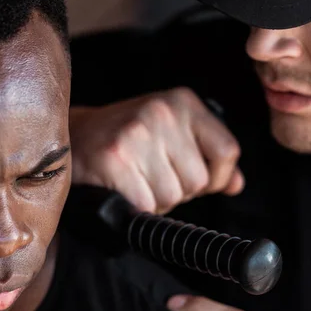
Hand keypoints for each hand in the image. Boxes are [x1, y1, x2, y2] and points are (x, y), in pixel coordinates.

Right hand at [70, 88, 243, 214]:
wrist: (73, 136)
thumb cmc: (128, 139)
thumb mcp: (173, 135)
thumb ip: (209, 157)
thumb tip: (237, 185)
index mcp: (182, 102)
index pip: (227, 151)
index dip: (217, 178)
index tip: (196, 181)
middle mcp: (162, 113)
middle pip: (198, 181)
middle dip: (178, 191)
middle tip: (151, 177)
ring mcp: (136, 135)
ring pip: (172, 197)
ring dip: (155, 202)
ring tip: (135, 181)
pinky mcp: (113, 160)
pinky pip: (145, 205)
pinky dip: (136, 208)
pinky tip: (123, 189)